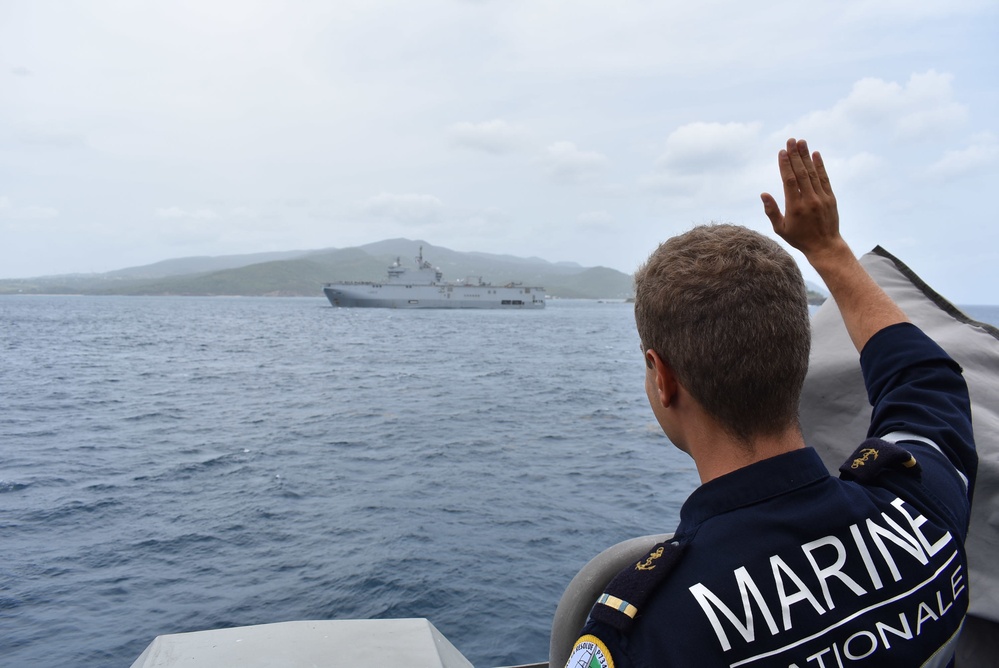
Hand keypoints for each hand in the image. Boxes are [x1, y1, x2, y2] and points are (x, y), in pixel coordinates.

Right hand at [761, 138, 847, 264]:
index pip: (789, 181)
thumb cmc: (799, 238)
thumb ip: (771, 211)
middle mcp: (809, 200)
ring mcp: (821, 198)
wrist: (825, 246)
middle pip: (801, 173)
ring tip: (802, 142)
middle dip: (795, 155)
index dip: (785, 165)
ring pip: (812, 173)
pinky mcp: (830, 198)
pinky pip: (824, 178)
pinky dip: (820, 166)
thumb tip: (763, 194)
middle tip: (791, 140)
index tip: (782, 152)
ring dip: (806, 156)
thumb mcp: (780, 229)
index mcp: (795, 207)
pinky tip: (816, 154)